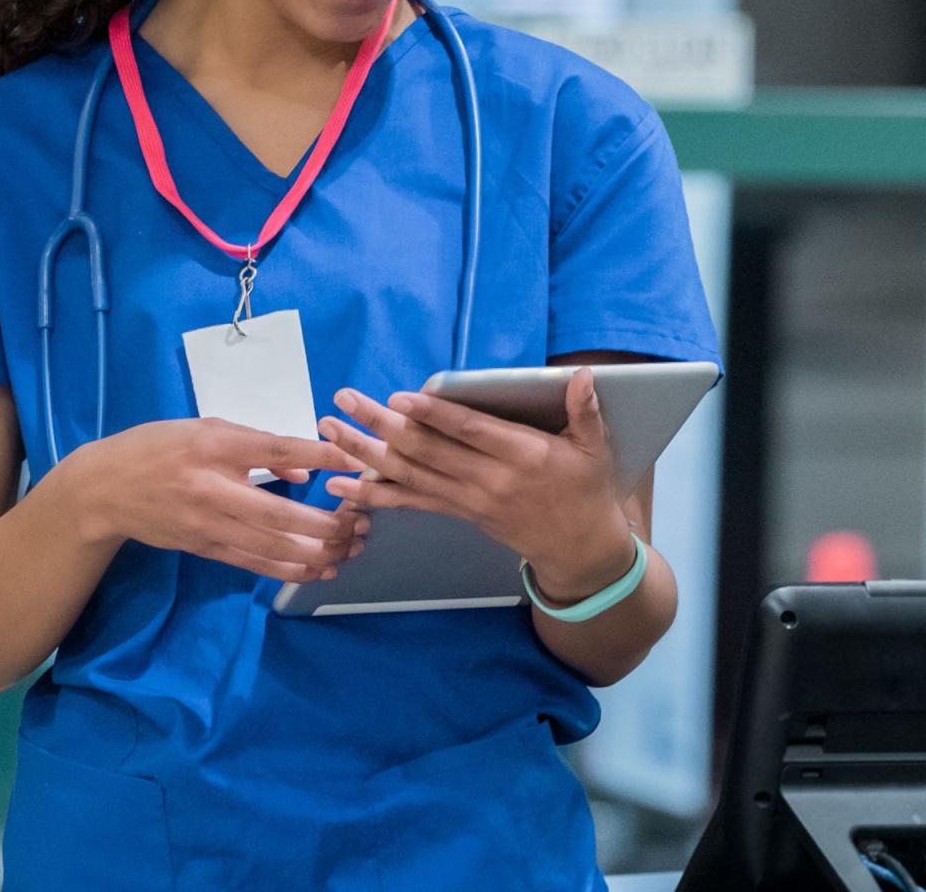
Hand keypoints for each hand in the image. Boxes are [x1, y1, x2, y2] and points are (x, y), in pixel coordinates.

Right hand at [68, 418, 369, 583]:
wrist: (104, 489)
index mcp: (215, 445)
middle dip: (327, 523)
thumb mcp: (206, 429)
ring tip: (350, 548)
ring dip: (317, 551)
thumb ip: (257, 445)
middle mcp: (213, 487)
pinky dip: (289, 569)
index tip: (353, 460)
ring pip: (272, 545)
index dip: (318, 456)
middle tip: (361, 521)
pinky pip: (253, 564)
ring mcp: (208, 523)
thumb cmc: (159, 448)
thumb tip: (304, 468)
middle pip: (280, 513)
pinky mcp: (204, 548)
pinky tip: (318, 570)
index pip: (275, 450)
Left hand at [318, 368, 634, 601]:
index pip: (469, 431)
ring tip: (330, 432)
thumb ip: (585, 411)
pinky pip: (410, 502)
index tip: (399, 397)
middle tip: (344, 400)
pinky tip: (341, 487)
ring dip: (365, 453)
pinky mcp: (458, 512)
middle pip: (425, 450)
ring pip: (409, 474)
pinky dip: (373, 495)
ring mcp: (468, 499)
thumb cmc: (586, 489)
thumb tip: (583, 375)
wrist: (579, 549)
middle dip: (380, 423)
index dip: (433, 415)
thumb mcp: (595, 449)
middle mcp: (488, 479)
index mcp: (521, 454)